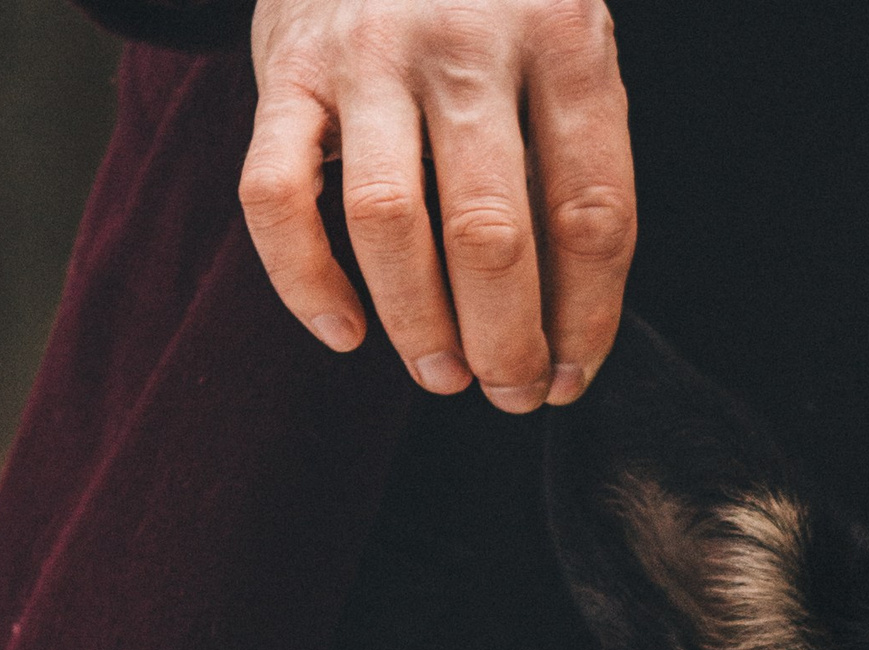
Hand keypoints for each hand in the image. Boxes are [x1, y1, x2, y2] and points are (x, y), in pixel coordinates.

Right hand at [241, 0, 636, 410]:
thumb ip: (572, 162)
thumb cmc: (495, 9)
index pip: (591, 213)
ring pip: (388, 223)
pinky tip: (344, 332)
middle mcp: (465, 44)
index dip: (588, 317)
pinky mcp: (286, 70)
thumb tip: (568, 328)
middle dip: (507, 341)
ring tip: (443, 375)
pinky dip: (304, 280)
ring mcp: (369, 55)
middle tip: (511, 393)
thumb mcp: (564, 54)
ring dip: (418, 324)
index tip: (574, 377)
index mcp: (563, 41)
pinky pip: (277, 195)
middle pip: (491, 233)